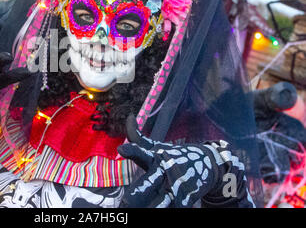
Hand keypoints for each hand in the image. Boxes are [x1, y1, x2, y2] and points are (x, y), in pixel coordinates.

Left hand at [118, 115, 251, 207]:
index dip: (132, 150)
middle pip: (149, 184)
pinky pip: (174, 208)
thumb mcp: (157, 146)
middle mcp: (165, 171)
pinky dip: (167, 210)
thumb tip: (129, 116)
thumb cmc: (175, 156)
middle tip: (125, 203)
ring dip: (152, 208)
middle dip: (136, 194)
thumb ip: (138, 137)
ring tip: (133, 211)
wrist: (209, 163)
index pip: (142, 152)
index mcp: (156, 157)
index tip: (122, 149)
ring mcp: (175, 187)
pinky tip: (154, 213)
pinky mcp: (185, 200)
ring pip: (161, 202)